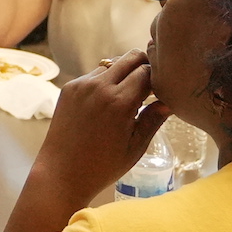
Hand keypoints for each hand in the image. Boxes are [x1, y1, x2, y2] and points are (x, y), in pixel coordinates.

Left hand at [32, 50, 174, 201]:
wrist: (61, 174)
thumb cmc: (102, 167)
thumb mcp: (135, 147)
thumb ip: (153, 120)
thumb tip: (169, 102)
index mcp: (119, 101)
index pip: (147, 71)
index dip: (157, 77)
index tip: (161, 89)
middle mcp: (99, 86)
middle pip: (130, 57)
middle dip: (143, 66)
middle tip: (148, 86)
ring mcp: (81, 85)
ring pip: (111, 64)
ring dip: (122, 73)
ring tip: (126, 97)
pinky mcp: (69, 88)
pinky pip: (93, 75)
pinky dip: (104, 82)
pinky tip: (105, 104)